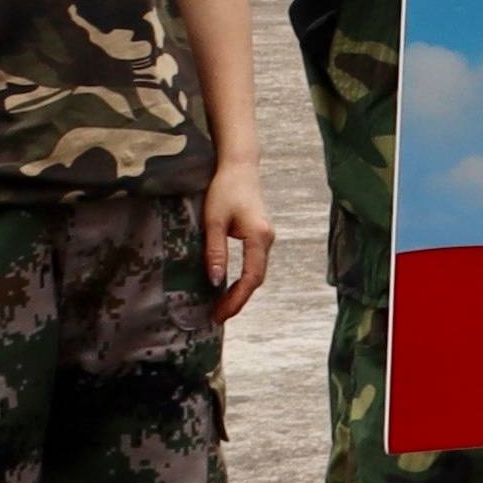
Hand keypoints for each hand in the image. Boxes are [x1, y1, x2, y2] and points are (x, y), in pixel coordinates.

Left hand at [203, 156, 279, 323]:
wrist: (240, 166)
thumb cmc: (225, 190)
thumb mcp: (214, 221)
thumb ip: (216, 251)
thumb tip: (216, 282)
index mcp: (259, 237)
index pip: (251, 278)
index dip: (236, 299)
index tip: (220, 315)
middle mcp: (268, 239)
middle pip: (257, 278)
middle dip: (239, 300)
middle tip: (218, 316)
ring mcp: (267, 237)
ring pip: (257, 272)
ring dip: (241, 290)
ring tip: (221, 305)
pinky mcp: (261, 234)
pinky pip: (255, 263)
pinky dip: (243, 279)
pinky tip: (229, 285)